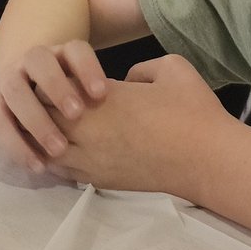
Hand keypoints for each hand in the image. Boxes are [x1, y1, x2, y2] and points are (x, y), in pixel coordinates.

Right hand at [0, 40, 107, 174]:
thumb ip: (102, 90)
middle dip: (57, 88)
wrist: (30, 85)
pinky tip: (38, 166)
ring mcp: (11, 78)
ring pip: (16, 89)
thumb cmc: (73, 93)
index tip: (102, 94)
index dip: (87, 69)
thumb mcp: (89, 84)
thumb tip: (133, 95)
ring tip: (59, 149)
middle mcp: (33, 59)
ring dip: (35, 118)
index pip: (75, 50)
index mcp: (61, 52)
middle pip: (40, 63)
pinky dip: (16, 145)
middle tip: (77, 115)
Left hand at [48, 55, 238, 200]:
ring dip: (45, 135)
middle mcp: (88, 130)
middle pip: (42, 117)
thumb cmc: (192, 110)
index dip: (51, 79)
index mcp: (101, 98)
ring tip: (53, 123)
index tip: (58, 73)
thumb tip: (126, 81)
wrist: (208, 159)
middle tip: (50, 97)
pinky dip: (57, 159)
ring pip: (46, 148)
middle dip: (42, 106)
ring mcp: (92, 160)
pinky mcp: (101, 182)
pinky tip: (65, 149)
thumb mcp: (170, 67)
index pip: (52, 86)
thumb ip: (140, 68)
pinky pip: (63, 171)